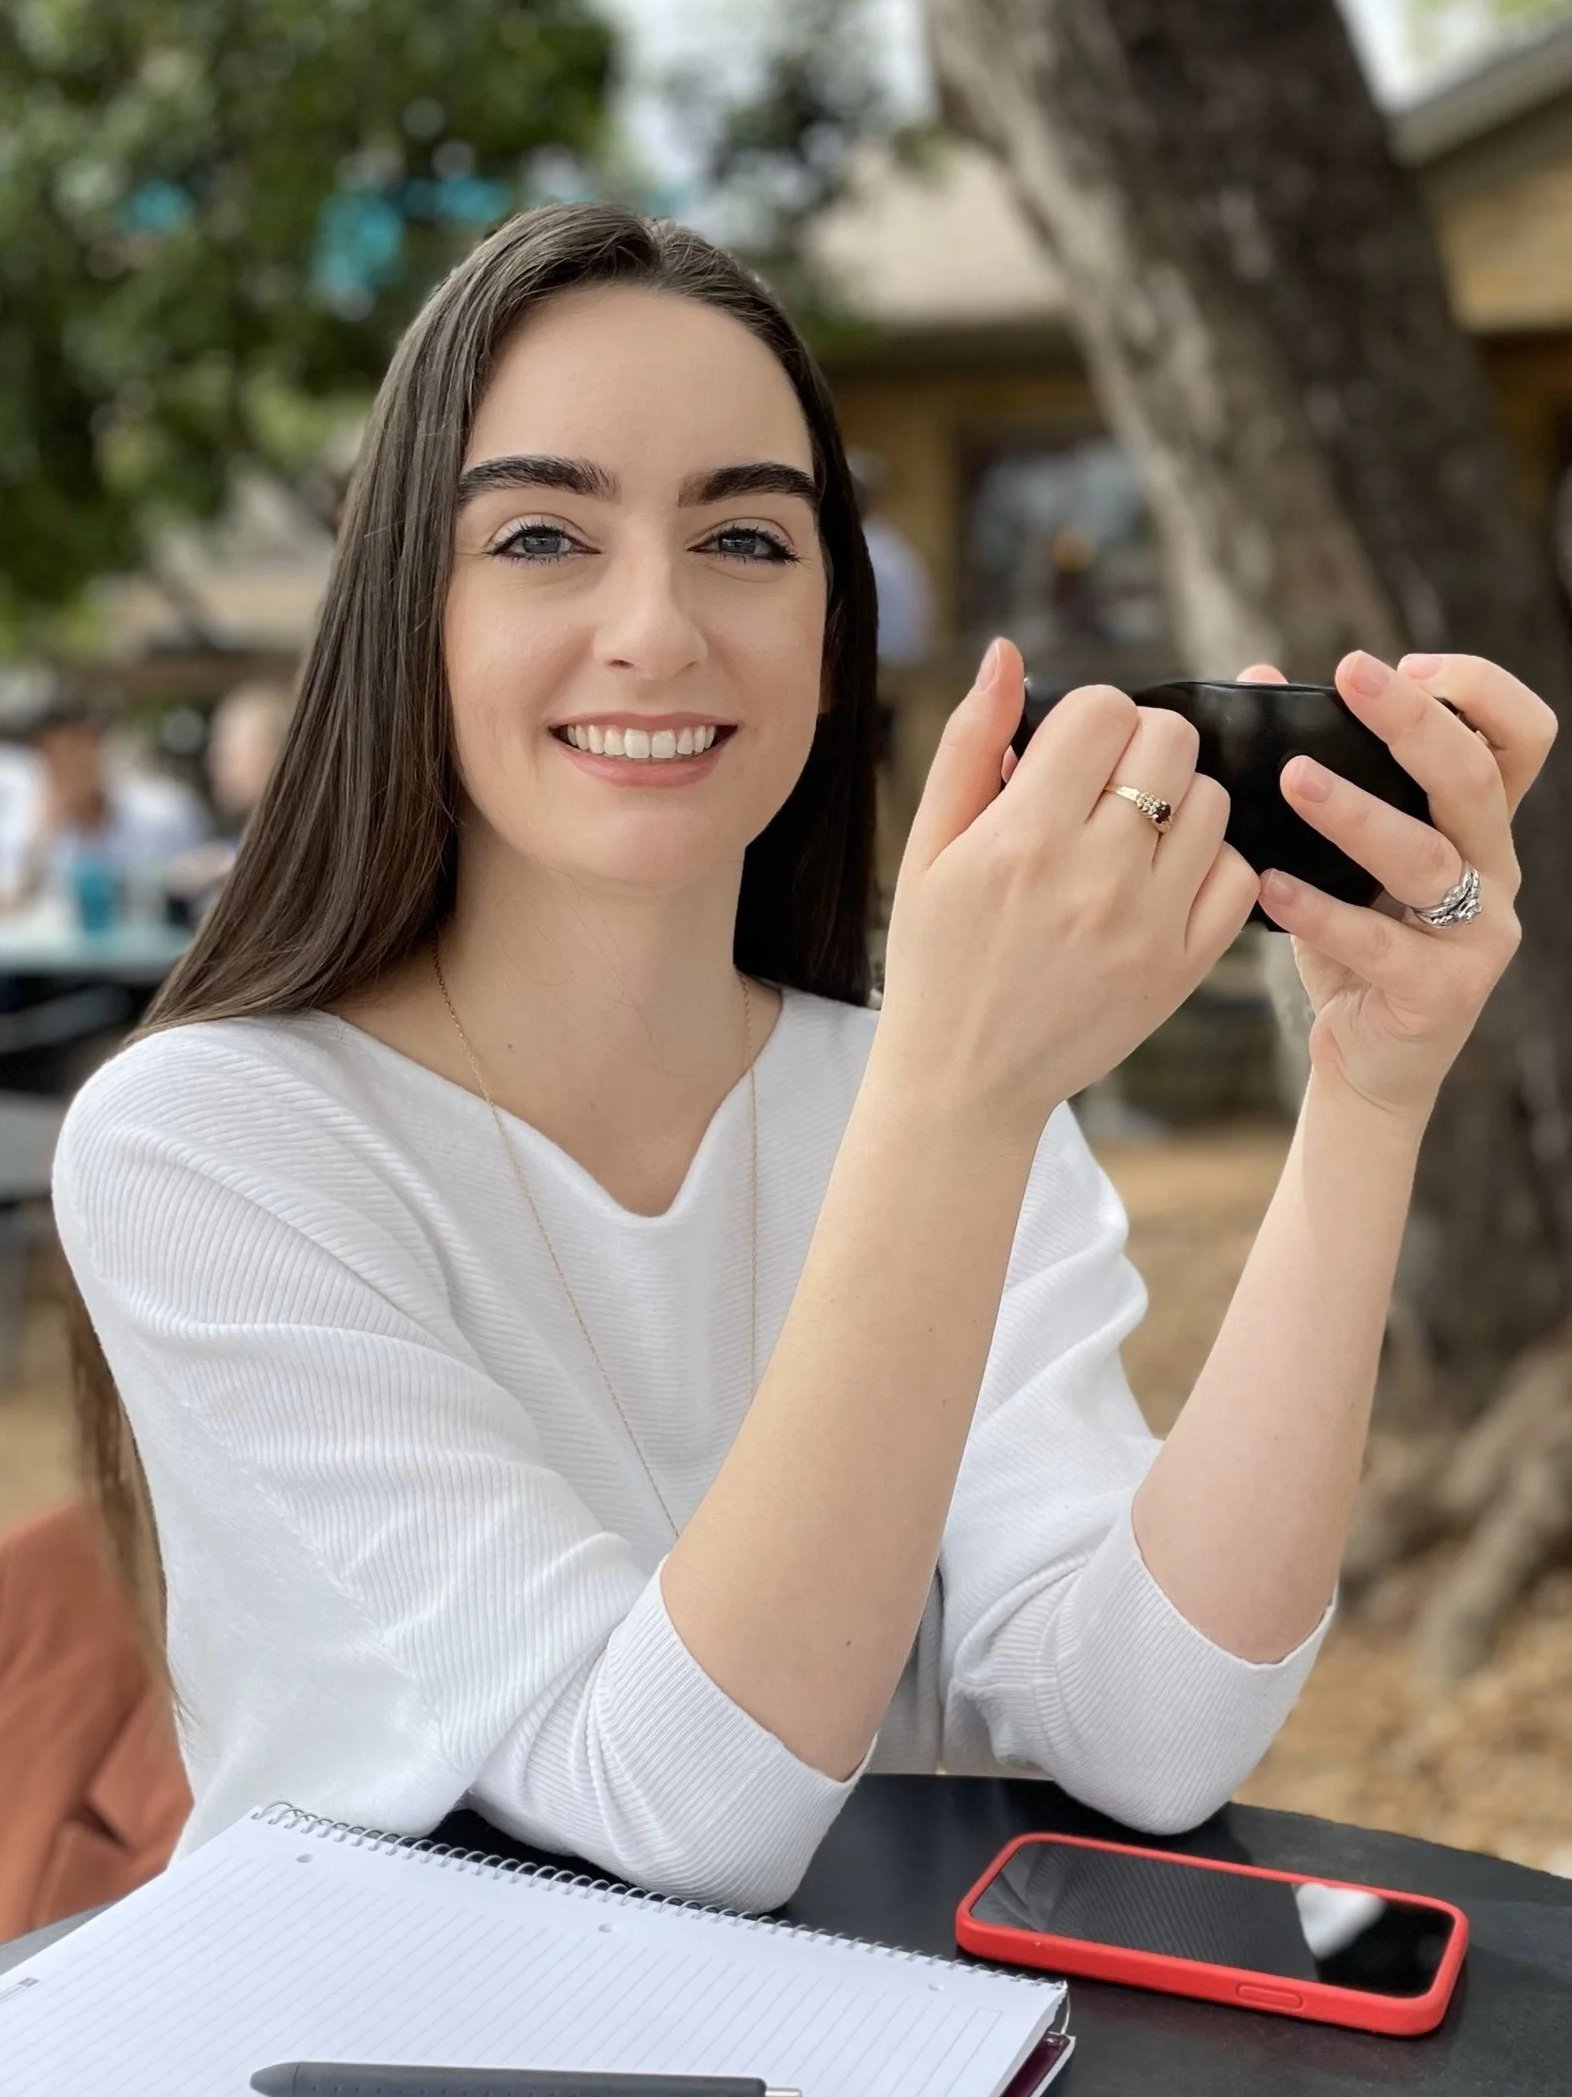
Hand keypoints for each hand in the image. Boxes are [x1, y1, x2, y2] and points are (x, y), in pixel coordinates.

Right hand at [877, 637, 1258, 1140]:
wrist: (964, 1080)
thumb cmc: (937, 957)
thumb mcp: (928, 850)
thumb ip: (970, 746)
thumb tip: (1006, 655)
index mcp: (1022, 837)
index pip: (1104, 710)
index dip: (1089, 716)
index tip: (1070, 751)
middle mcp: (1092, 875)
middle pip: (1172, 742)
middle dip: (1140, 745)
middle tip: (1106, 785)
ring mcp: (1145, 925)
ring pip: (1213, 801)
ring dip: (1178, 801)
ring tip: (1131, 835)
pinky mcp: (1181, 968)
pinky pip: (1236, 876)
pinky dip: (1208, 864)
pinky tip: (1162, 879)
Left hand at [1242, 650, 1556, 1123]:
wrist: (1366, 1065)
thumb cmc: (1352, 946)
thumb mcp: (1333, 854)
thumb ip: (1312, 771)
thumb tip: (1257, 676)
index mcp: (1476, 830)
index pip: (1518, 737)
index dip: (1477, 688)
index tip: (1404, 666)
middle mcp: (1492, 873)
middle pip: (1475, 777)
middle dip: (1414, 718)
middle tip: (1351, 673)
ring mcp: (1477, 936)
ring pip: (1427, 857)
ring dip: (1358, 812)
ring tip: (1294, 778)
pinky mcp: (1442, 993)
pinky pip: (1379, 944)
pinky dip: (1319, 912)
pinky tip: (1270, 886)